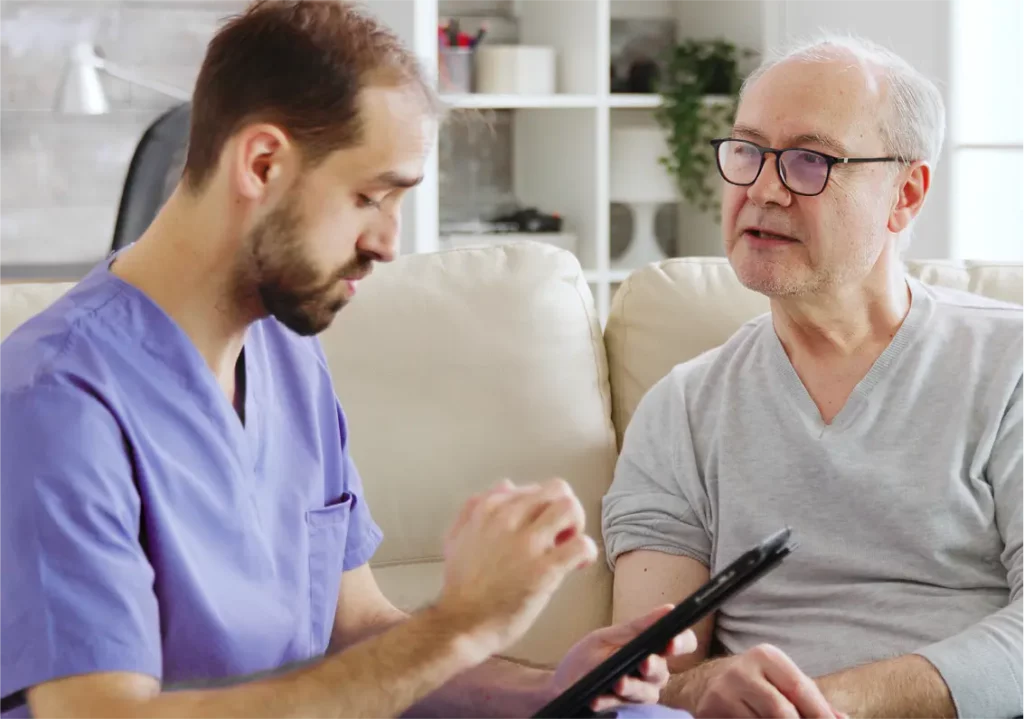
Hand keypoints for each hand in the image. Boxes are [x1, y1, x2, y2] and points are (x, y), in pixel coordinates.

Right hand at [434, 478, 597, 661]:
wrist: (461, 623)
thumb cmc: (460, 585)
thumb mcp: (457, 537)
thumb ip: (475, 508)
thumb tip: (507, 485)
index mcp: (489, 509)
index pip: (532, 489)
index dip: (541, 509)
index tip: (540, 531)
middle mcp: (509, 519)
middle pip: (557, 490)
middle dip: (565, 510)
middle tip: (560, 536)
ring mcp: (528, 543)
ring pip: (570, 509)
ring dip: (577, 527)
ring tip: (568, 547)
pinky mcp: (544, 569)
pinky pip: (581, 546)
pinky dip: (586, 553)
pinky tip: (577, 567)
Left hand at [553, 605, 697, 712]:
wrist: (563, 683)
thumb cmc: (589, 656)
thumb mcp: (608, 637)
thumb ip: (637, 628)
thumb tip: (669, 609)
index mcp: (652, 648)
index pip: (681, 643)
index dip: (682, 642)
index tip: (671, 642)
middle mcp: (651, 673)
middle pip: (663, 671)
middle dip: (654, 666)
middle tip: (644, 662)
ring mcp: (639, 693)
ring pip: (646, 692)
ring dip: (632, 686)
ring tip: (618, 682)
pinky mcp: (623, 710)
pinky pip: (620, 706)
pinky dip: (607, 701)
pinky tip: (596, 698)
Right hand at [694, 644, 846, 718]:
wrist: (705, 683)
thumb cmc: (756, 683)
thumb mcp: (783, 682)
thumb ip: (814, 701)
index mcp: (765, 656)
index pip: (799, 688)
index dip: (819, 714)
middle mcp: (742, 671)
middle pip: (782, 712)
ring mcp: (723, 693)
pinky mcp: (710, 712)